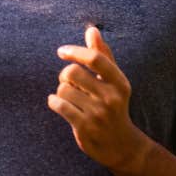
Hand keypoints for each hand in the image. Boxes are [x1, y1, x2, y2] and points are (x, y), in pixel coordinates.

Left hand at [48, 25, 149, 171]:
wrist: (121, 145)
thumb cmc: (113, 105)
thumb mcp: (113, 81)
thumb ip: (102, 55)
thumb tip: (92, 30)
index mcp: (120, 83)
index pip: (96, 59)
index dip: (75, 52)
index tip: (62, 52)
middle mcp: (112, 97)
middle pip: (73, 73)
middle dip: (65, 75)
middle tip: (69, 83)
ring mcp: (99, 114)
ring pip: (63, 89)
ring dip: (61, 92)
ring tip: (70, 98)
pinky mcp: (85, 127)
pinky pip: (59, 105)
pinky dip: (54, 102)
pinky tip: (57, 104)